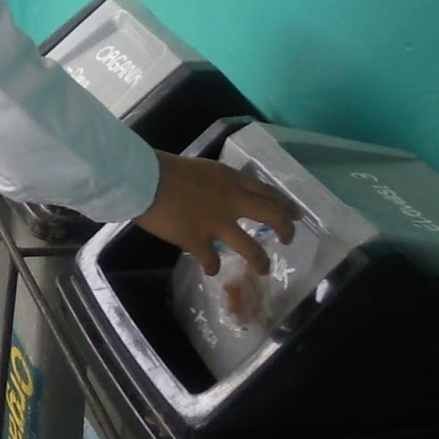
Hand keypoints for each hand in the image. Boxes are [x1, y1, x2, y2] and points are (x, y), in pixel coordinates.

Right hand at [135, 151, 297, 274]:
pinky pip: (212, 261)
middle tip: (288, 239)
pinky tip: (210, 268)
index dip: (286, 205)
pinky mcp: (198, 241)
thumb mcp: (201, 170)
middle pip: (272, 217)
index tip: (296, 215)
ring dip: (260, 261)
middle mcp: (231, 201)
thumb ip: (217, 184)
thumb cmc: (165, 170)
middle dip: (286, 230)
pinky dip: (212, 266)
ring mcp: (216, 223)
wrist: (142, 180)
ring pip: (251, 248)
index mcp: (230, 179)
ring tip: (263, 268)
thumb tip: (223, 198)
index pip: (268, 192)